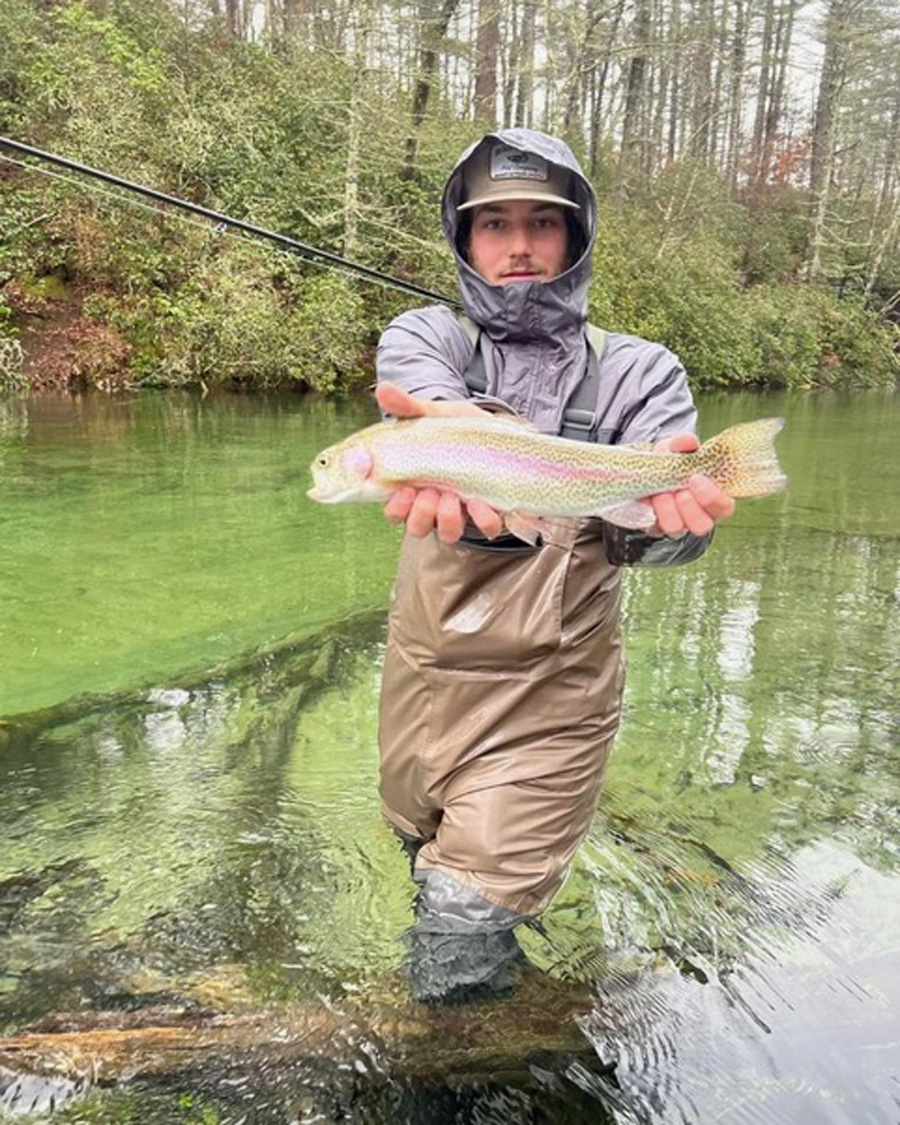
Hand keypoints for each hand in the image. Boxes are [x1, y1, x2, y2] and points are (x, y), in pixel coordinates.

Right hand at [375, 382, 503, 542]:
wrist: (500, 429)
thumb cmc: (458, 429)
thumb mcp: (434, 416)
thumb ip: (408, 408)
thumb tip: (382, 389)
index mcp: (415, 485)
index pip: (395, 510)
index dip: (395, 508)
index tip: (402, 490)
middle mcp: (435, 504)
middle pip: (416, 527)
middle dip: (419, 515)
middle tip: (428, 494)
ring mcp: (463, 511)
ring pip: (447, 533)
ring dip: (446, 520)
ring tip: (451, 497)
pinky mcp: (490, 511)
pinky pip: (486, 527)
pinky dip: (483, 519)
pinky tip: (480, 502)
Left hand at [648, 433, 735, 537]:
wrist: (644, 471)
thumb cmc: (669, 461)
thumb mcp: (675, 448)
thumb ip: (683, 443)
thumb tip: (689, 441)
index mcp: (712, 497)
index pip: (724, 507)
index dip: (713, 498)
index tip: (696, 479)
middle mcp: (697, 515)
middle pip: (703, 525)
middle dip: (690, 508)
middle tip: (680, 490)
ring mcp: (676, 524)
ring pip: (677, 528)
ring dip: (667, 509)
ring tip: (660, 492)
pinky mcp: (655, 528)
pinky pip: (654, 528)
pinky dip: (650, 511)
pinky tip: (648, 498)